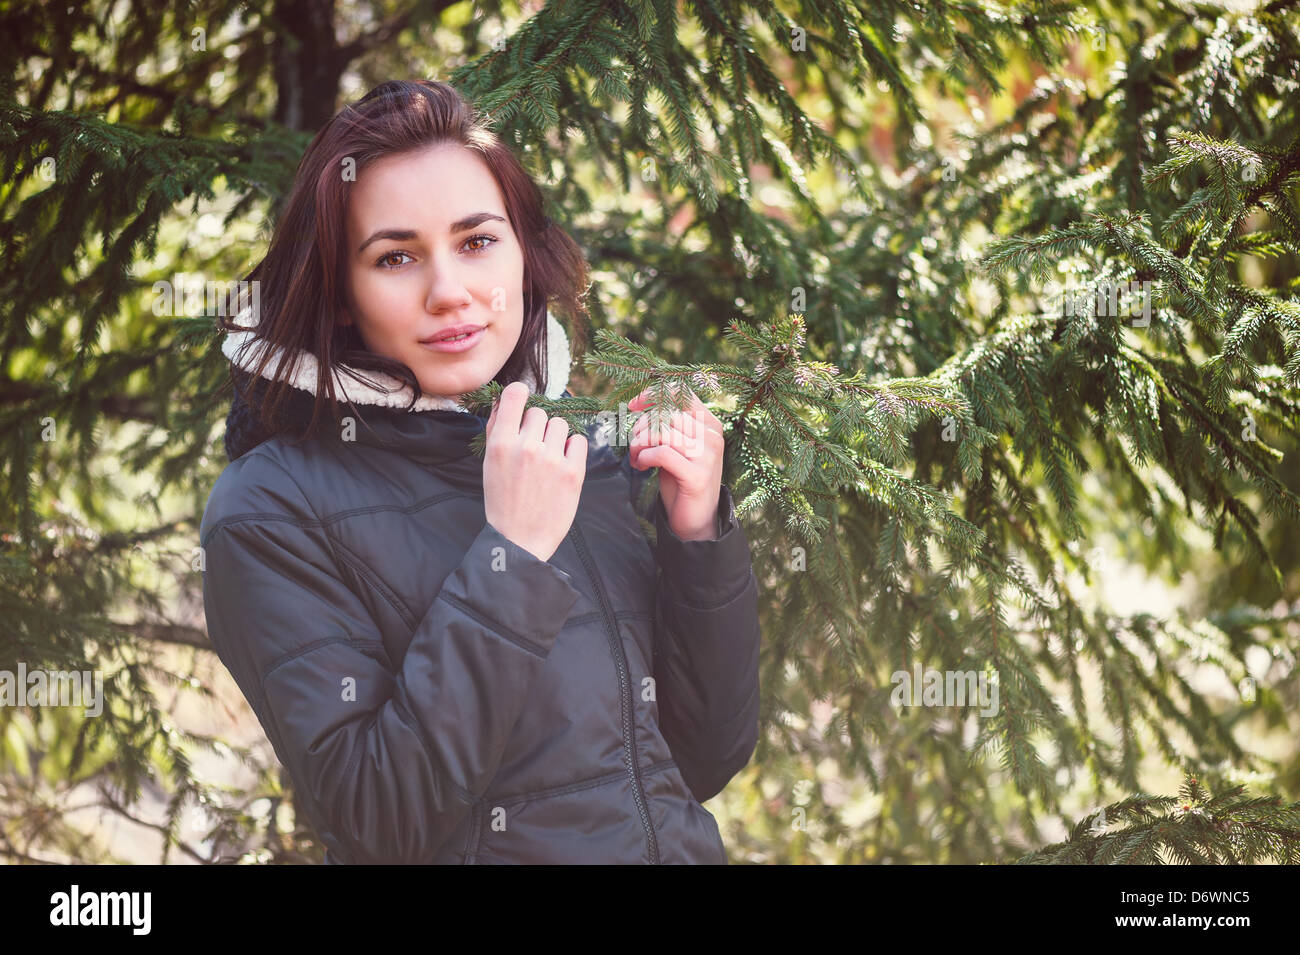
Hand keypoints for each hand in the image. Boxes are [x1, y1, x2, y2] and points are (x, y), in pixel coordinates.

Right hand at [483, 382, 587, 561]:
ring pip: (560, 424)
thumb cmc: (503, 502)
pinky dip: (572, 449)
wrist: (519, 540)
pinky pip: (579, 441)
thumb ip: (497, 430)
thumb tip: (506, 401)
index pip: (515, 394)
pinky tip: (562, 464)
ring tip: (548, 458)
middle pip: (540, 413)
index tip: (523, 400)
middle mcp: (526, 447)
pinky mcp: (573, 472)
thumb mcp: (490, 465)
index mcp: (500, 444)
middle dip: (537, 426)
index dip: (520, 394)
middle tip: (534, 448)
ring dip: (555, 437)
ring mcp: (552, 459)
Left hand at [627, 384, 723, 540]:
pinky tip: (642, 466)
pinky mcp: (697, 476)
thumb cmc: (680, 479)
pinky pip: (661, 453)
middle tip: (633, 446)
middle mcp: (712, 437)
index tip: (632, 406)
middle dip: (640, 427)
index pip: (681, 394)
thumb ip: (667, 424)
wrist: (697, 519)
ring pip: (661, 432)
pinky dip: (644, 457)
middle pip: (665, 414)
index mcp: (709, 424)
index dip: (652, 395)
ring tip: (636, 458)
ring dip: (638, 444)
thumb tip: (638, 404)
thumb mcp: (676, 446)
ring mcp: (707, 456)